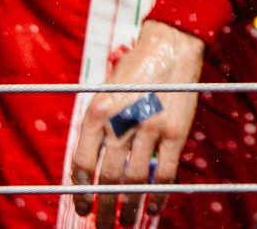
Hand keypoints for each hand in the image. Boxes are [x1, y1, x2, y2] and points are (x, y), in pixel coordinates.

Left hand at [69, 18, 201, 226]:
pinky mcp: (175, 130)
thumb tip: (93, 169)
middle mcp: (121, 122)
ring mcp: (150, 127)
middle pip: (108, 178)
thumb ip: (98, 128)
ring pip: (135, 180)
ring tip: (126, 222)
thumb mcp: (105, 95)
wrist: (170, 46)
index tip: (83, 208)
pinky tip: (153, 208)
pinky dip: (158, 194)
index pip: (82, 164)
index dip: (81, 192)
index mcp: (96, 113)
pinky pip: (165, 172)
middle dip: (103, 207)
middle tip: (102, 225)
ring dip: (129, 206)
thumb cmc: (135, 71)